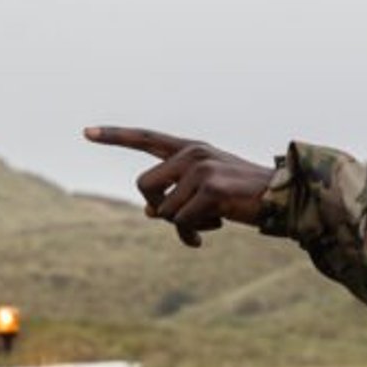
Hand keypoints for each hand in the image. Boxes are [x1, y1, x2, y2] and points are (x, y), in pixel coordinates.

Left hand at [84, 126, 273, 246]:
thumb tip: (148, 212)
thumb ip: (176, 194)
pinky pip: (182, 222)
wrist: (281, 199)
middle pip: (144, 186)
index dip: (114, 136)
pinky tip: (214, 230)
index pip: (145, 139)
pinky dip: (193, 235)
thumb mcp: (207, 191)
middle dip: (158, 208)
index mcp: (190, 148)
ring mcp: (200, 169)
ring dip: (183, 226)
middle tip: (185, 220)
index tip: (86, 132)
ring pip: (164, 210)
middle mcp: (192, 153)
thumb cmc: (243, 198)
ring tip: (210, 224)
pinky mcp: (210, 189)